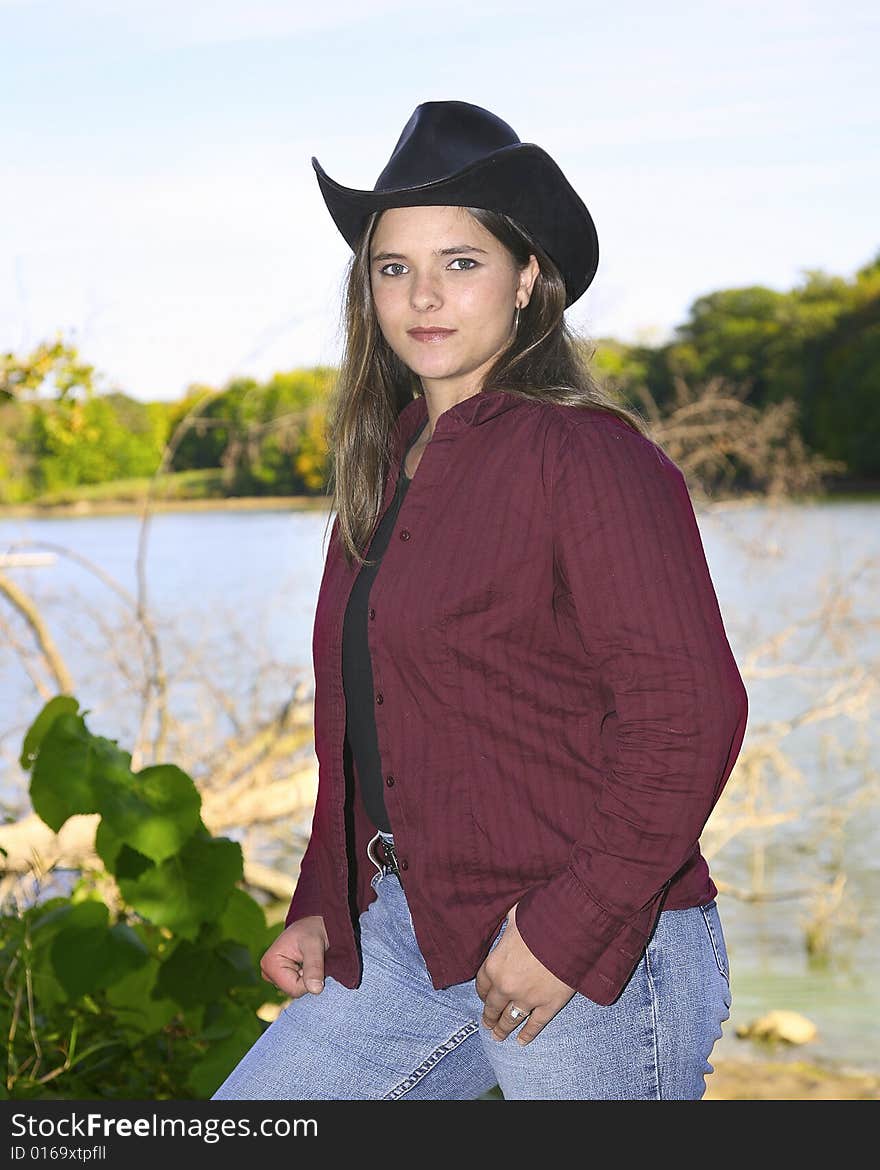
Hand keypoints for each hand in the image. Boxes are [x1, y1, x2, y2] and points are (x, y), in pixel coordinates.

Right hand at [260, 915, 328, 997]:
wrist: (311, 925)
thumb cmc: (311, 931)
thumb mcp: (314, 945)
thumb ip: (314, 967)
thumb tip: (315, 990)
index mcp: (270, 964)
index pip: (294, 989)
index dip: (309, 981)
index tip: (314, 962)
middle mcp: (267, 972)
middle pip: (293, 991)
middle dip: (308, 979)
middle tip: (312, 960)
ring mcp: (272, 976)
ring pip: (296, 990)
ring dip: (307, 978)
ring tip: (308, 960)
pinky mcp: (279, 977)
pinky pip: (295, 986)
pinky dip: (305, 979)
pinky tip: (305, 965)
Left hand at [474, 903, 575, 1045]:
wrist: (570, 930)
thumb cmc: (541, 919)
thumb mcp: (515, 917)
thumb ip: (508, 926)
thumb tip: (508, 921)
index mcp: (494, 964)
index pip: (482, 985)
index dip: (483, 993)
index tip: (484, 997)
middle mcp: (506, 986)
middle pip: (493, 1007)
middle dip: (489, 1016)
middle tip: (488, 1024)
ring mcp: (527, 998)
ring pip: (510, 1020)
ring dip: (503, 1029)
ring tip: (499, 1036)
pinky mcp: (548, 1005)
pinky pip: (535, 1024)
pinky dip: (527, 1034)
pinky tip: (521, 1041)